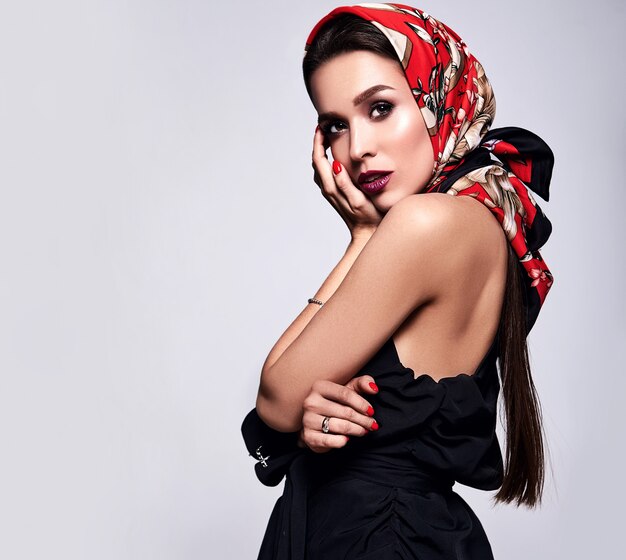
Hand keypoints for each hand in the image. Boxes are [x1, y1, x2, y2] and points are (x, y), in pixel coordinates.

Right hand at [298, 374, 379, 452]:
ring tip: (364, 431)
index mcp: (319, 387)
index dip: (361, 404)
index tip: (371, 411)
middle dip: (363, 420)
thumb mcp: (348, 389)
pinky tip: (347, 439)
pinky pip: (329, 440)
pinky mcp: (309, 437)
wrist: (315, 422)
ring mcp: (308, 420)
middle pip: (345, 412)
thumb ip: (362, 383)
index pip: (345, 394)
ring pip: (341, 426)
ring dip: (357, 430)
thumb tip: (373, 388)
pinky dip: (341, 441)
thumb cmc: (335, 403)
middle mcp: (311, 402)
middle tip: (373, 424)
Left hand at [312, 126, 383, 240]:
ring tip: (328, 138)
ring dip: (320, 151)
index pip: (319, 159)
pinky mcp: (334, 193)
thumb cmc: (367, 217)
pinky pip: (324, 173)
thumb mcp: (358, 200)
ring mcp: (329, 191)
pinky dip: (325, 160)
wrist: (366, 233)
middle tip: (324, 128)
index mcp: (331, 187)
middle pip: (316, 161)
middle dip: (318, 143)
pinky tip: (333, 156)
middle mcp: (327, 188)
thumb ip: (345, 183)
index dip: (318, 142)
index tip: (321, 128)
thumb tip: (334, 164)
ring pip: (319, 167)